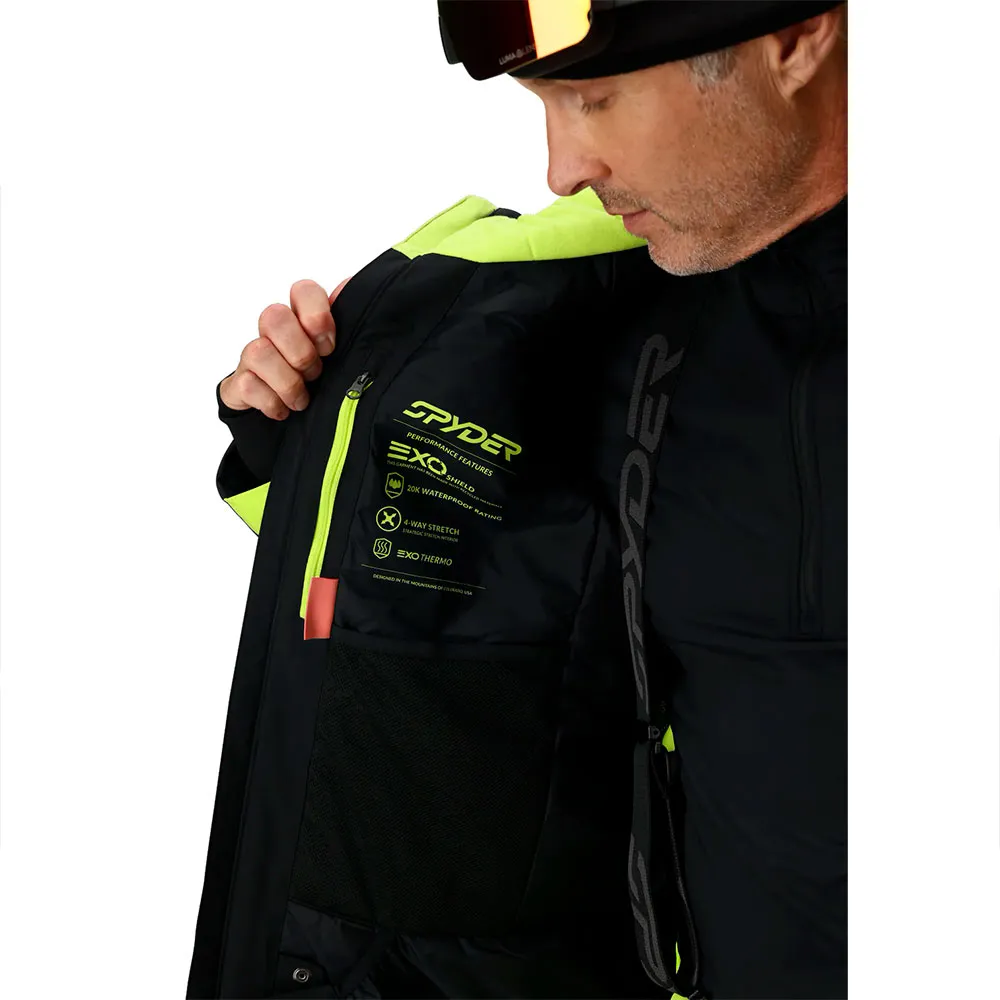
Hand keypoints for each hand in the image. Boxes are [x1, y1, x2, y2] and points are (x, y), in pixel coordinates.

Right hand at [219, 276, 350, 418]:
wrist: (294, 424)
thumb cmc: (322, 384)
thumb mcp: (344, 358)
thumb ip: (350, 325)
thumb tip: (348, 287)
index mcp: (303, 320)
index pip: (303, 290)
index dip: (317, 315)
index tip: (329, 347)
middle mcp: (274, 333)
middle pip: (274, 316)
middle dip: (301, 352)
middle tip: (315, 374)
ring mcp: (252, 358)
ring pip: (258, 351)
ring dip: (288, 382)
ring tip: (302, 399)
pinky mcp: (237, 385)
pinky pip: (246, 386)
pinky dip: (272, 403)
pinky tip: (284, 410)